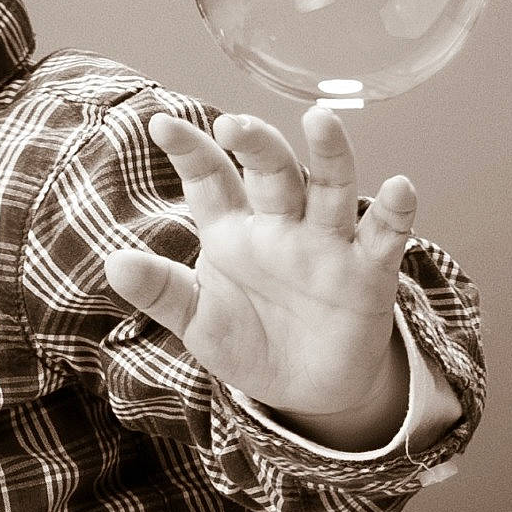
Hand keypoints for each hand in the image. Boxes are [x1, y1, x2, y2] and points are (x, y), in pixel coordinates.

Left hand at [104, 107, 419, 433]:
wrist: (306, 392)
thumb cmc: (248, 341)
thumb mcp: (197, 321)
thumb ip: (161, 291)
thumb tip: (113, 263)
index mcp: (232, 228)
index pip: (209, 178)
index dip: (189, 150)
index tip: (161, 123)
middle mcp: (280, 223)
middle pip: (272, 170)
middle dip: (256, 144)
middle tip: (233, 124)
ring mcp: (327, 242)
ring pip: (330, 186)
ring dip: (329, 154)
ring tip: (321, 120)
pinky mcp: (369, 272)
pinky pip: (384, 235)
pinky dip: (394, 211)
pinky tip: (397, 188)